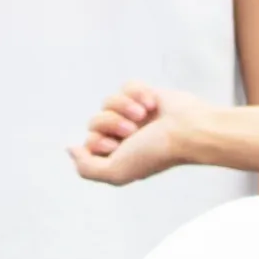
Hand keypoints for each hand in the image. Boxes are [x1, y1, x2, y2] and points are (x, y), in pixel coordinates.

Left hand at [68, 83, 211, 185]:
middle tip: (133, 130)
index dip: (98, 141)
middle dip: (111, 123)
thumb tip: (70, 149)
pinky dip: (138, 93)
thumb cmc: (156, 153)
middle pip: (95, 121)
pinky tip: (152, 102)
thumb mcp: (116, 172)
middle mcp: (123, 138)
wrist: (188, 130)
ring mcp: (134, 116)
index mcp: (117, 157)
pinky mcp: (144, 96)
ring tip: (143, 115)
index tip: (117, 146)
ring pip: (108, 101)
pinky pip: (126, 86)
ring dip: (124, 106)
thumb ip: (87, 168)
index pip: (89, 142)